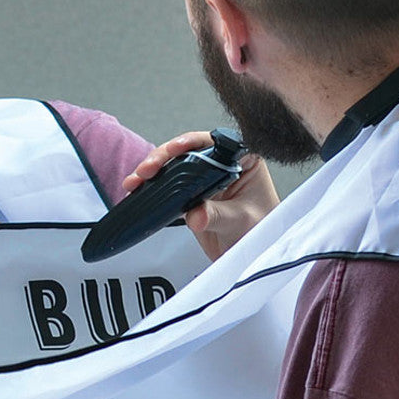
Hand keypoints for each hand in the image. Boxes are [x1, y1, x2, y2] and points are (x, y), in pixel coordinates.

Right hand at [123, 132, 278, 262]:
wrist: (255, 256)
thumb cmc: (263, 232)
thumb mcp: (242, 222)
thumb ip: (219, 216)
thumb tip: (195, 214)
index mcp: (244, 161)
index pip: (216, 143)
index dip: (192, 142)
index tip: (175, 149)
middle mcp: (223, 165)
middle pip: (189, 151)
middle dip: (164, 157)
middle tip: (148, 169)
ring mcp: (205, 180)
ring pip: (175, 167)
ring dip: (153, 172)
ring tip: (135, 181)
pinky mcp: (192, 196)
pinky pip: (169, 187)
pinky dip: (152, 188)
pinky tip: (137, 190)